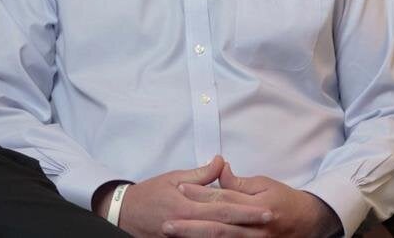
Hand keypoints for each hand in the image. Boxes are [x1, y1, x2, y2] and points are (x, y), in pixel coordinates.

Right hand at [117, 156, 273, 237]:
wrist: (123, 215)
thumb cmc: (150, 194)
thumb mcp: (174, 177)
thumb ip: (201, 174)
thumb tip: (221, 162)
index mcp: (187, 206)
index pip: (223, 207)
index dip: (246, 209)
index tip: (265, 209)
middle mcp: (187, 224)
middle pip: (224, 226)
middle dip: (248, 225)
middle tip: (269, 221)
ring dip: (238, 236)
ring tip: (259, 233)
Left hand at [169, 162, 340, 236]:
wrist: (309, 223)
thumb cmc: (285, 200)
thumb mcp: (265, 184)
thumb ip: (240, 182)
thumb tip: (220, 169)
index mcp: (259, 207)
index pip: (224, 199)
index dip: (201, 194)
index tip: (180, 188)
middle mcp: (256, 228)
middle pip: (218, 227)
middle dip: (190, 226)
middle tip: (167, 223)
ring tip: (174, 235)